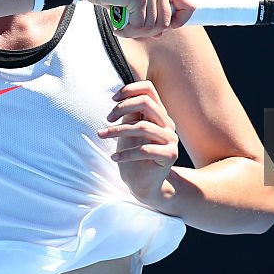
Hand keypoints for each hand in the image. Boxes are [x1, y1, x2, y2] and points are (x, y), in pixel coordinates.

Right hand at [81, 0, 195, 37]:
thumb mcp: (136, 2)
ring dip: (134, 32)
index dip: (181, 21)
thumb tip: (160, 34)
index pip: (190, 5)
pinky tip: (117, 22)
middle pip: (166, 24)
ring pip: (152, 27)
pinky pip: (139, 26)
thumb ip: (151, 15)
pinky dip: (126, 30)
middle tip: (130, 28)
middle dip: (147, 32)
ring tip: (121, 23)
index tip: (167, 28)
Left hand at [97, 80, 178, 207]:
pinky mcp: (170, 155)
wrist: (144, 185)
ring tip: (102, 136)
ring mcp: (171, 139)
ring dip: (117, 131)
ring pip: (142, 126)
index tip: (113, 100)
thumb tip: (120, 96)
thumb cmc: (133, 157)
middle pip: (146, 103)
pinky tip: (114, 158)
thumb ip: (129, 114)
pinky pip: (145, 150)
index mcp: (158, 114)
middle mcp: (167, 123)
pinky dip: (126, 153)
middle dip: (121, 109)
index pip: (149, 89)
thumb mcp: (128, 132)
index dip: (129, 89)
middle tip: (107, 120)